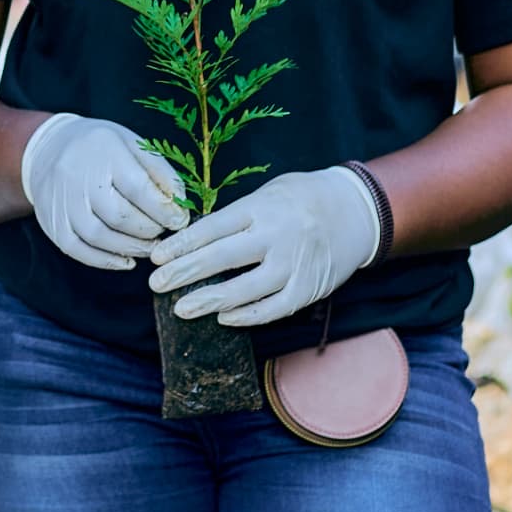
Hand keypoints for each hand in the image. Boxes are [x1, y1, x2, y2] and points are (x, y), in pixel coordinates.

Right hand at [19, 112, 188, 269]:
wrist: (46, 148)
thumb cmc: (98, 147)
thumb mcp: (131, 143)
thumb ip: (158, 169)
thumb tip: (181, 202)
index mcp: (104, 152)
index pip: (138, 188)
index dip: (164, 210)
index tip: (180, 220)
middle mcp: (78, 178)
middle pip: (119, 216)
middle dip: (149, 230)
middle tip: (164, 233)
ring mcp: (62, 203)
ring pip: (99, 236)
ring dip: (131, 248)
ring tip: (149, 247)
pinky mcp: (52, 223)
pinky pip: (78, 250)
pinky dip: (105, 261)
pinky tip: (126, 260)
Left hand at [148, 166, 379, 326]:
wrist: (355, 211)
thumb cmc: (300, 199)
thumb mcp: (267, 194)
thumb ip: (236, 215)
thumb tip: (192, 239)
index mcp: (261, 207)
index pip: (212, 227)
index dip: (181, 244)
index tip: (156, 257)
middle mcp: (276, 235)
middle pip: (223, 257)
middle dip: (185, 272)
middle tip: (156, 284)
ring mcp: (294, 263)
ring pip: (246, 288)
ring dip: (210, 300)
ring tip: (182, 308)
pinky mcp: (308, 288)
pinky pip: (274, 308)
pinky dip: (248, 315)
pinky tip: (224, 317)